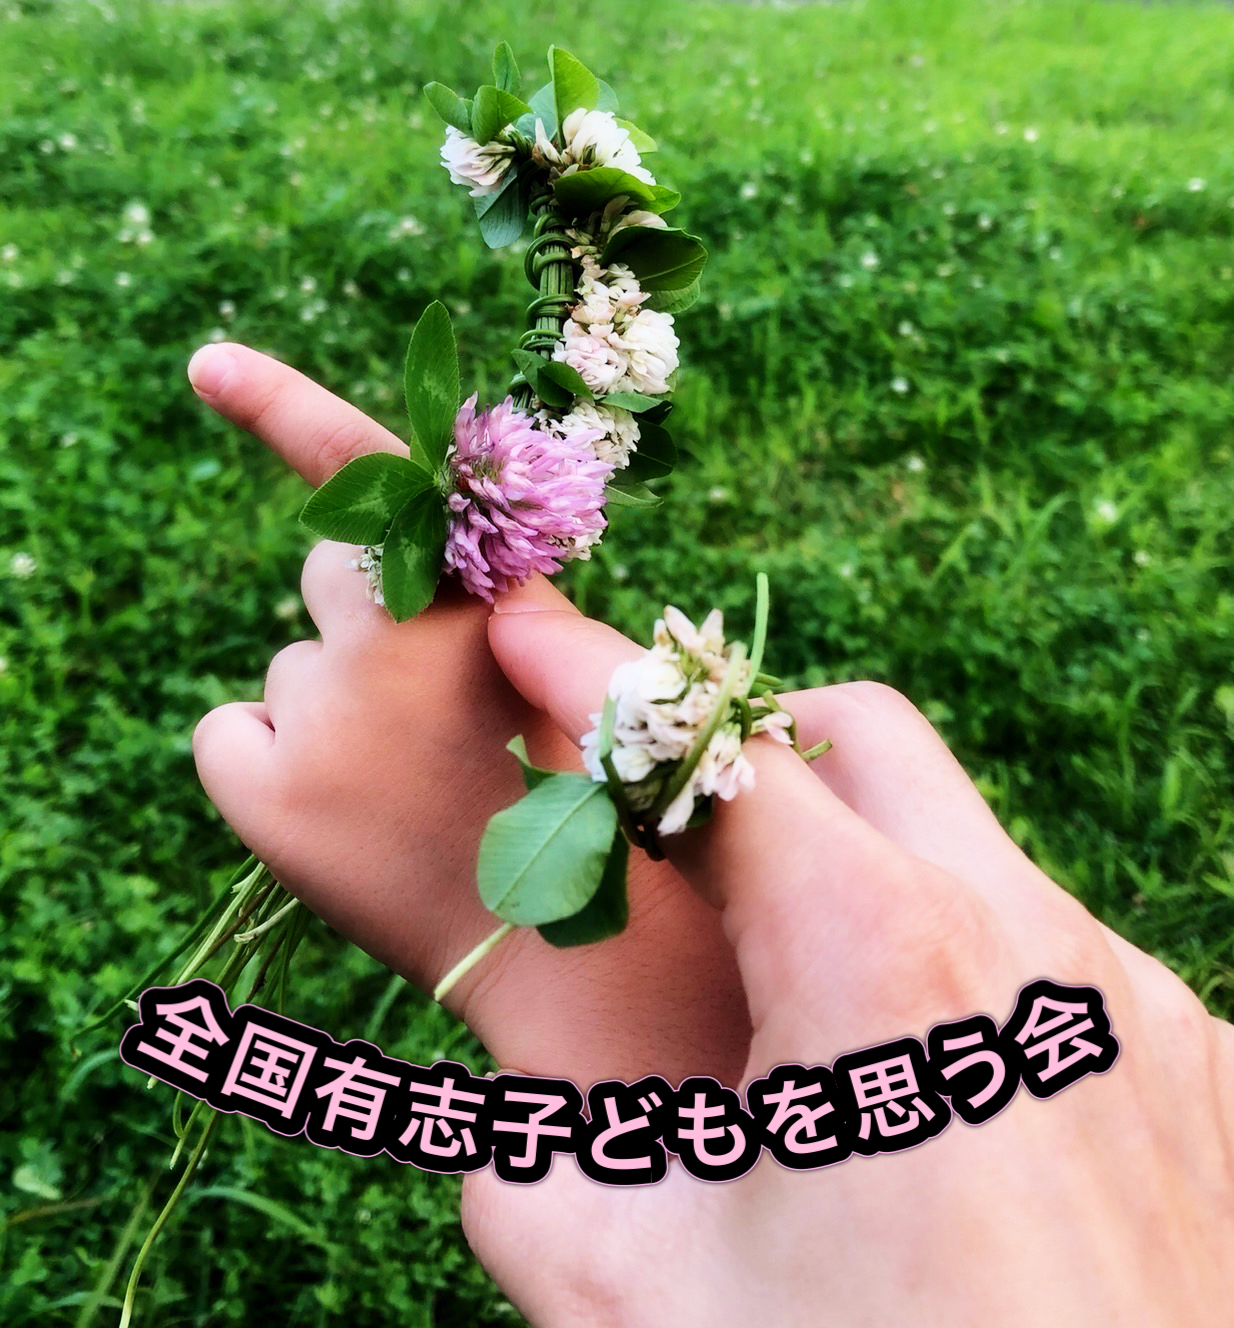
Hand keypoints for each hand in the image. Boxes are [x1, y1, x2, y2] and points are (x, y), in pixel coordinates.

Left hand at [186, 342, 750, 1087]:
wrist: (566, 956)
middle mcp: (386, 643)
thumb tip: (379, 583)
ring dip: (332, 712)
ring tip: (406, 793)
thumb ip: (478, 612)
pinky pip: (234, 741)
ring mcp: (317, 722)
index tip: (206, 364)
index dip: (285, 408)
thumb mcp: (562, 682)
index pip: (375, 476)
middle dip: (367, 620)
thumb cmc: (585, 810)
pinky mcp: (262, 799)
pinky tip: (345, 824)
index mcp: (479, 602)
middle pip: (333, 575)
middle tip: (426, 717)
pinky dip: (271, 772)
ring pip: (291, 672)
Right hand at [461, 599, 1233, 1324]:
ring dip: (858, 860)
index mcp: (875, 960)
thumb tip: (509, 1138)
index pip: (706, 752)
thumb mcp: (642, 1305)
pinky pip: (1050, 946)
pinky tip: (928, 1091)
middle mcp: (1023, 938)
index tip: (526, 625)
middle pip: (858, 736)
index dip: (595, 677)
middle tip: (672, 830)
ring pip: (963, 839)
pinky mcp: (1195, 1069)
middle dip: (744, 744)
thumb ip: (533, 1180)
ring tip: (797, 994)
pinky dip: (958, 959)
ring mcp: (1126, 997)